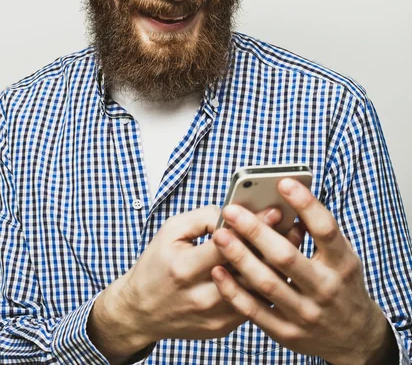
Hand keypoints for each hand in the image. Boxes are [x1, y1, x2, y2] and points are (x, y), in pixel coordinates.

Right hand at [87, 204, 284, 363]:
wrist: (142, 311)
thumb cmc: (156, 264)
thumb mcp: (171, 231)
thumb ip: (204, 218)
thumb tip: (236, 214)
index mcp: (185, 268)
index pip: (227, 244)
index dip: (253, 226)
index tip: (276, 209)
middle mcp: (201, 296)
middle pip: (248, 270)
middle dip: (273, 244)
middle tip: (293, 224)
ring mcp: (214, 316)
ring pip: (256, 290)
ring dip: (277, 265)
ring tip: (292, 242)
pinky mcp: (223, 328)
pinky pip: (253, 304)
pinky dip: (267, 284)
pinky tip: (279, 266)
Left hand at [212, 179, 397, 364]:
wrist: (354, 338)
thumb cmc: (342, 284)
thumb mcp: (342, 256)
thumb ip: (319, 232)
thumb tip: (288, 200)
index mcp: (342, 263)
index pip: (325, 229)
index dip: (306, 204)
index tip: (283, 182)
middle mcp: (325, 288)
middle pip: (286, 256)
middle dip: (256, 231)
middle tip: (231, 210)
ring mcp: (306, 314)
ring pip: (267, 283)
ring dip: (240, 257)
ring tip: (220, 235)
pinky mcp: (287, 333)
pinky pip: (255, 311)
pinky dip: (234, 291)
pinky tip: (218, 270)